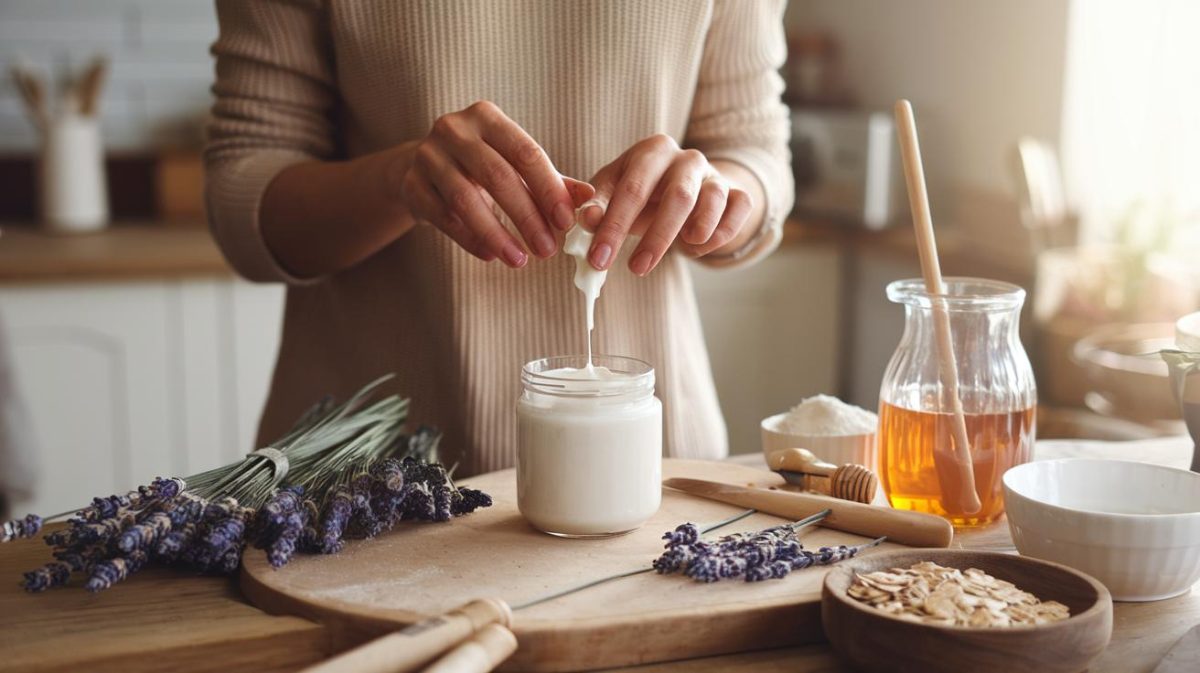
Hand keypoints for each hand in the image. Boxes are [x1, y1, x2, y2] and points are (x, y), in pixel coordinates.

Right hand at [399, 101, 589, 266]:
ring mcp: (428, 155)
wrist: (424, 167)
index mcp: (487, 117)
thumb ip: (553, 181)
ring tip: (520, 260)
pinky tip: (491, 255)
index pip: (526, 152)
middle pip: (497, 176)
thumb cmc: (483, 165)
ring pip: (466, 200)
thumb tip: (589, 197)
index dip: (548, 189)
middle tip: (547, 250)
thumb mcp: (518, 166)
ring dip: (497, 234)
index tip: (566, 222)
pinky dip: (469, 239)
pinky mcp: (411, 185)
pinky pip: (443, 217)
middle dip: (526, 217)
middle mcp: (454, 129)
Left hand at [581, 134, 753, 274]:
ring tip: (681, 252)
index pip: (632, 189)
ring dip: (697, 233)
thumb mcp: (613, 194)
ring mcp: (715, 174)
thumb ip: (597, 206)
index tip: (599, 259)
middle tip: (636, 269)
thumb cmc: (640, 193)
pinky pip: (739, 209)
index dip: (614, 226)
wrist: (683, 188)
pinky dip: (722, 234)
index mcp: (651, 151)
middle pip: (678, 197)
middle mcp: (687, 158)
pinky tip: (699, 247)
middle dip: (656, 238)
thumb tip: (588, 220)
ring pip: (713, 201)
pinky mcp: (736, 192)